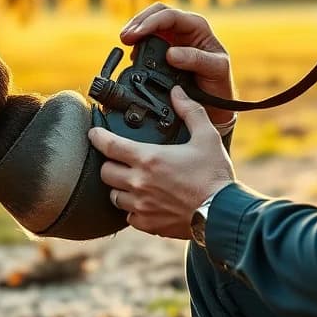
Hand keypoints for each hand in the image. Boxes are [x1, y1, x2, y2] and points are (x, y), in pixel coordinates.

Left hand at [91, 86, 234, 239]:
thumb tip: (178, 92)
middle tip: (119, 159)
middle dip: (110, 163)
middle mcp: (139, 183)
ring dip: (119, 187)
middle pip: (106, 172)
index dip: (97, 136)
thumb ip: (190, 110)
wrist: (223, 213)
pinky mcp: (149, 224)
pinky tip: (143, 202)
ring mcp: (142, 205)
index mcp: (149, 158)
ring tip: (131, 181)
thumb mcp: (207, 136)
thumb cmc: (215, 175)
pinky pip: (129, 216)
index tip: (94, 133)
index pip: (109, 145)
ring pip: (114, 195)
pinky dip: (132, 208)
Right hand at [119, 3, 235, 126]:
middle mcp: (185, 28)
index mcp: (198, 27)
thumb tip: (170, 53)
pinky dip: (137, 44)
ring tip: (125, 42)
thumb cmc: (219, 83)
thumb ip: (196, 60)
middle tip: (125, 37)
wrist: (215, 104)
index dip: (151, 22)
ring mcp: (174, 38)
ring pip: (150, 22)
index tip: (136, 35)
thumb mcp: (216, 70)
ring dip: (135, 30)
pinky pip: (148, 40)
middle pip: (157, 12)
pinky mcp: (164, 49)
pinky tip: (132, 54)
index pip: (171, 16)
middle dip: (139, 22)